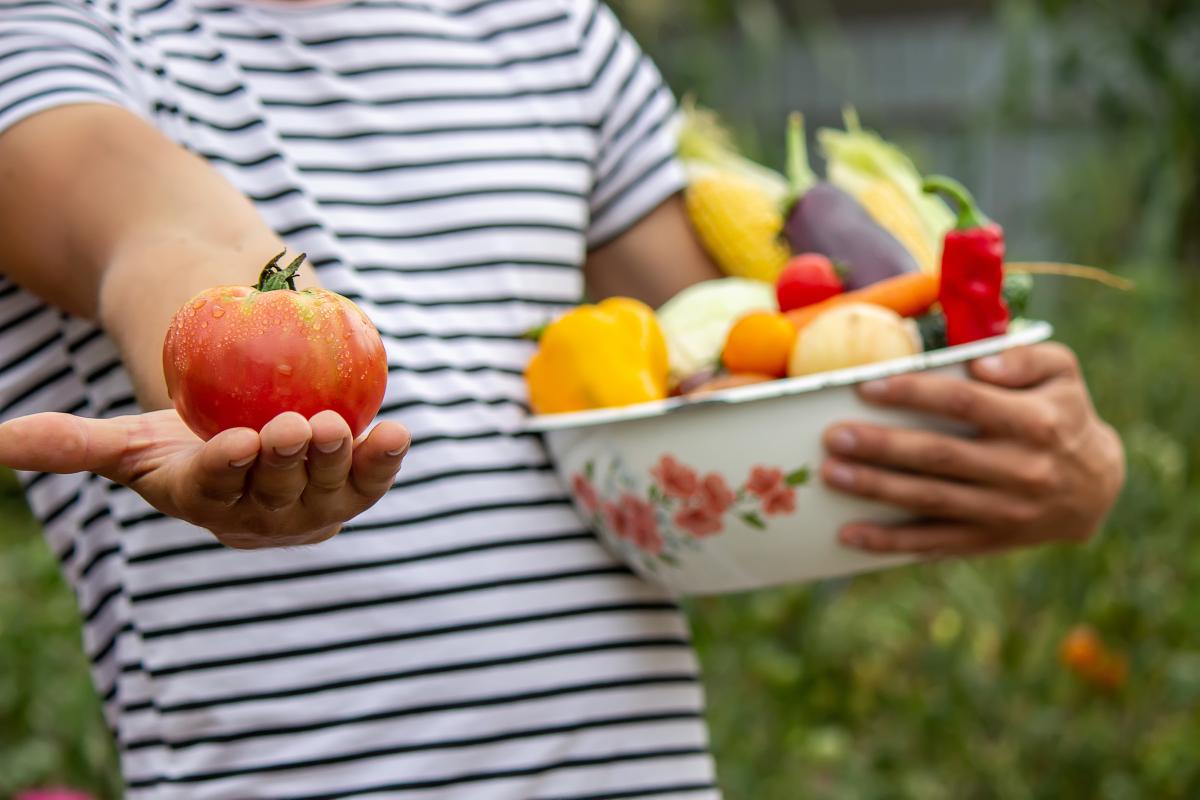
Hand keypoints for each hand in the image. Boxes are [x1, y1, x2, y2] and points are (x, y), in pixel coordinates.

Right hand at [0, 408, 409, 548]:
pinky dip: (386, 459)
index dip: (225, 469)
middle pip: (276, 488)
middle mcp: (264, 514)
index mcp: (208, 503)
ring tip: (342, 426)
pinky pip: (372, 478)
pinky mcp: (354, 491)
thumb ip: (72, 446)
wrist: (248, 439)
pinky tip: (398, 432)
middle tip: (296, 426)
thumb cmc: (181, 440)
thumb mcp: (129, 441)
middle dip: (286, 461)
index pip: (215, 487)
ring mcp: (315, 507)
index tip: (232, 443)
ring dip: (339, 459)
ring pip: (328, 487)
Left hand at [819, 343, 1124, 556]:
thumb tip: (979, 362)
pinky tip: (849, 534)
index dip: (913, 393)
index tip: (866, 387)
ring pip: (930, 499)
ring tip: (831, 474)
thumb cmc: (1063, 414)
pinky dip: (889, 542)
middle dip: (881, 446)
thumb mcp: (1063, 373)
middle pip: (938, 455)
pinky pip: (933, 542)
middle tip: (835, 436)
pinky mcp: (989, 539)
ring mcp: (1004, 510)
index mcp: (1035, 422)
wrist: (1097, 488)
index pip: (964, 403)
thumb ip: (1024, 357)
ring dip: (876, 489)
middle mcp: (1020, 469)